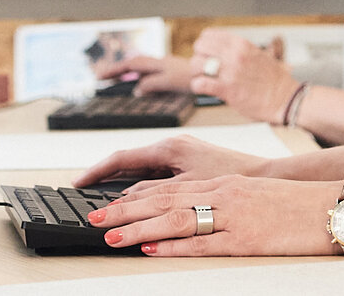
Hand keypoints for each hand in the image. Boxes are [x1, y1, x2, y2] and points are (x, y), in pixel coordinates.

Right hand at [72, 133, 271, 189]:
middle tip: (82, 190)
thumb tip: (126, 198)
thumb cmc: (232, 176)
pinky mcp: (188, 159)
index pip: (122, 158)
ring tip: (100, 195)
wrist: (264, 173)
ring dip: (121, 179)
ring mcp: (180, 151)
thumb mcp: (188, 187)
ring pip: (141, 166)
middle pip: (128, 161)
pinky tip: (132, 194)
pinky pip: (154, 170)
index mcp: (169, 148)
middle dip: (104, 176)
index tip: (78, 182)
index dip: (97, 171)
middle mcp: (172, 145)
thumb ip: (155, 191)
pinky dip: (139, 181)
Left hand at [85, 175, 339, 255]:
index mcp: (222, 183)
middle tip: (93, 219)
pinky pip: (203, 243)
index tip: (106, 204)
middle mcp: (222, 194)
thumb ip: (219, 199)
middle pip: (162, 200)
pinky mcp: (246, 238)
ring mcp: (233, 215)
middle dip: (123, 210)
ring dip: (139, 229)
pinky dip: (174, 247)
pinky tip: (152, 250)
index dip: (133, 196)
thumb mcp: (251, 193)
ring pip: (174, 220)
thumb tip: (186, 212)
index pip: (167, 187)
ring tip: (110, 236)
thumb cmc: (295, 203)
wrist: (334, 206)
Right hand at [94, 55, 191, 93]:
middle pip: (134, 64)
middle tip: (99, 76)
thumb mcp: (170, 81)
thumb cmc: (195, 77)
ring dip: (126, 71)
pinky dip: (139, 76)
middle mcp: (161, 63)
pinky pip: (151, 72)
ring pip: (142, 67)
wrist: (215, 72)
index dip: (115, 70)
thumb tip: (136, 89)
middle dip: (116, 69)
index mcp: (158, 64)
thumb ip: (153, 83)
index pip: (131, 65)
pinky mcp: (172, 72)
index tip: (100, 76)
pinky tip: (138, 84)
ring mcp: (166, 67)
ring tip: (112, 78)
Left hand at [189, 28, 298, 123]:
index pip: (208, 35)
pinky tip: (204, 88)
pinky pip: (200, 83)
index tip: (207, 55)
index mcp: (241, 44)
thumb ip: (238, 49)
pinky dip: (198, 86)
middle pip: (199, 47)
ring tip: (204, 79)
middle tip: (205, 69)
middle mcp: (234, 54)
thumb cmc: (273, 79)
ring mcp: (230, 72)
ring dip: (197, 73)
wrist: (285, 99)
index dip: (204, 45)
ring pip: (196, 64)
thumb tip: (220, 48)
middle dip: (199, 58)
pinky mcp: (227, 90)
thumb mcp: (257, 54)